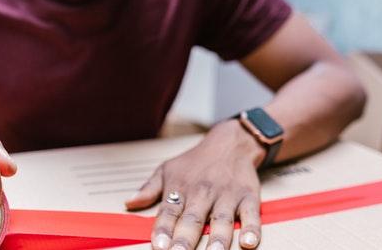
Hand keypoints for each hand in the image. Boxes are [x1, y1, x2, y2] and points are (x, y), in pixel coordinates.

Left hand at [125, 120, 265, 249]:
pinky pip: (251, 215)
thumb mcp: (167, 169)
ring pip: (221, 220)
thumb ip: (150, 189)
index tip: (158, 246)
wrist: (230, 143)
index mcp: (180, 188)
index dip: (162, 230)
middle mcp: (202, 193)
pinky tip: (249, 243)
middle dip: (185, 240)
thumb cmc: (194, 162)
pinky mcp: (249, 197)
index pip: (169, 212)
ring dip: (218, 240)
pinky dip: (252, 229)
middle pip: (193, 220)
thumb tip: (129, 203)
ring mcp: (227, 196)